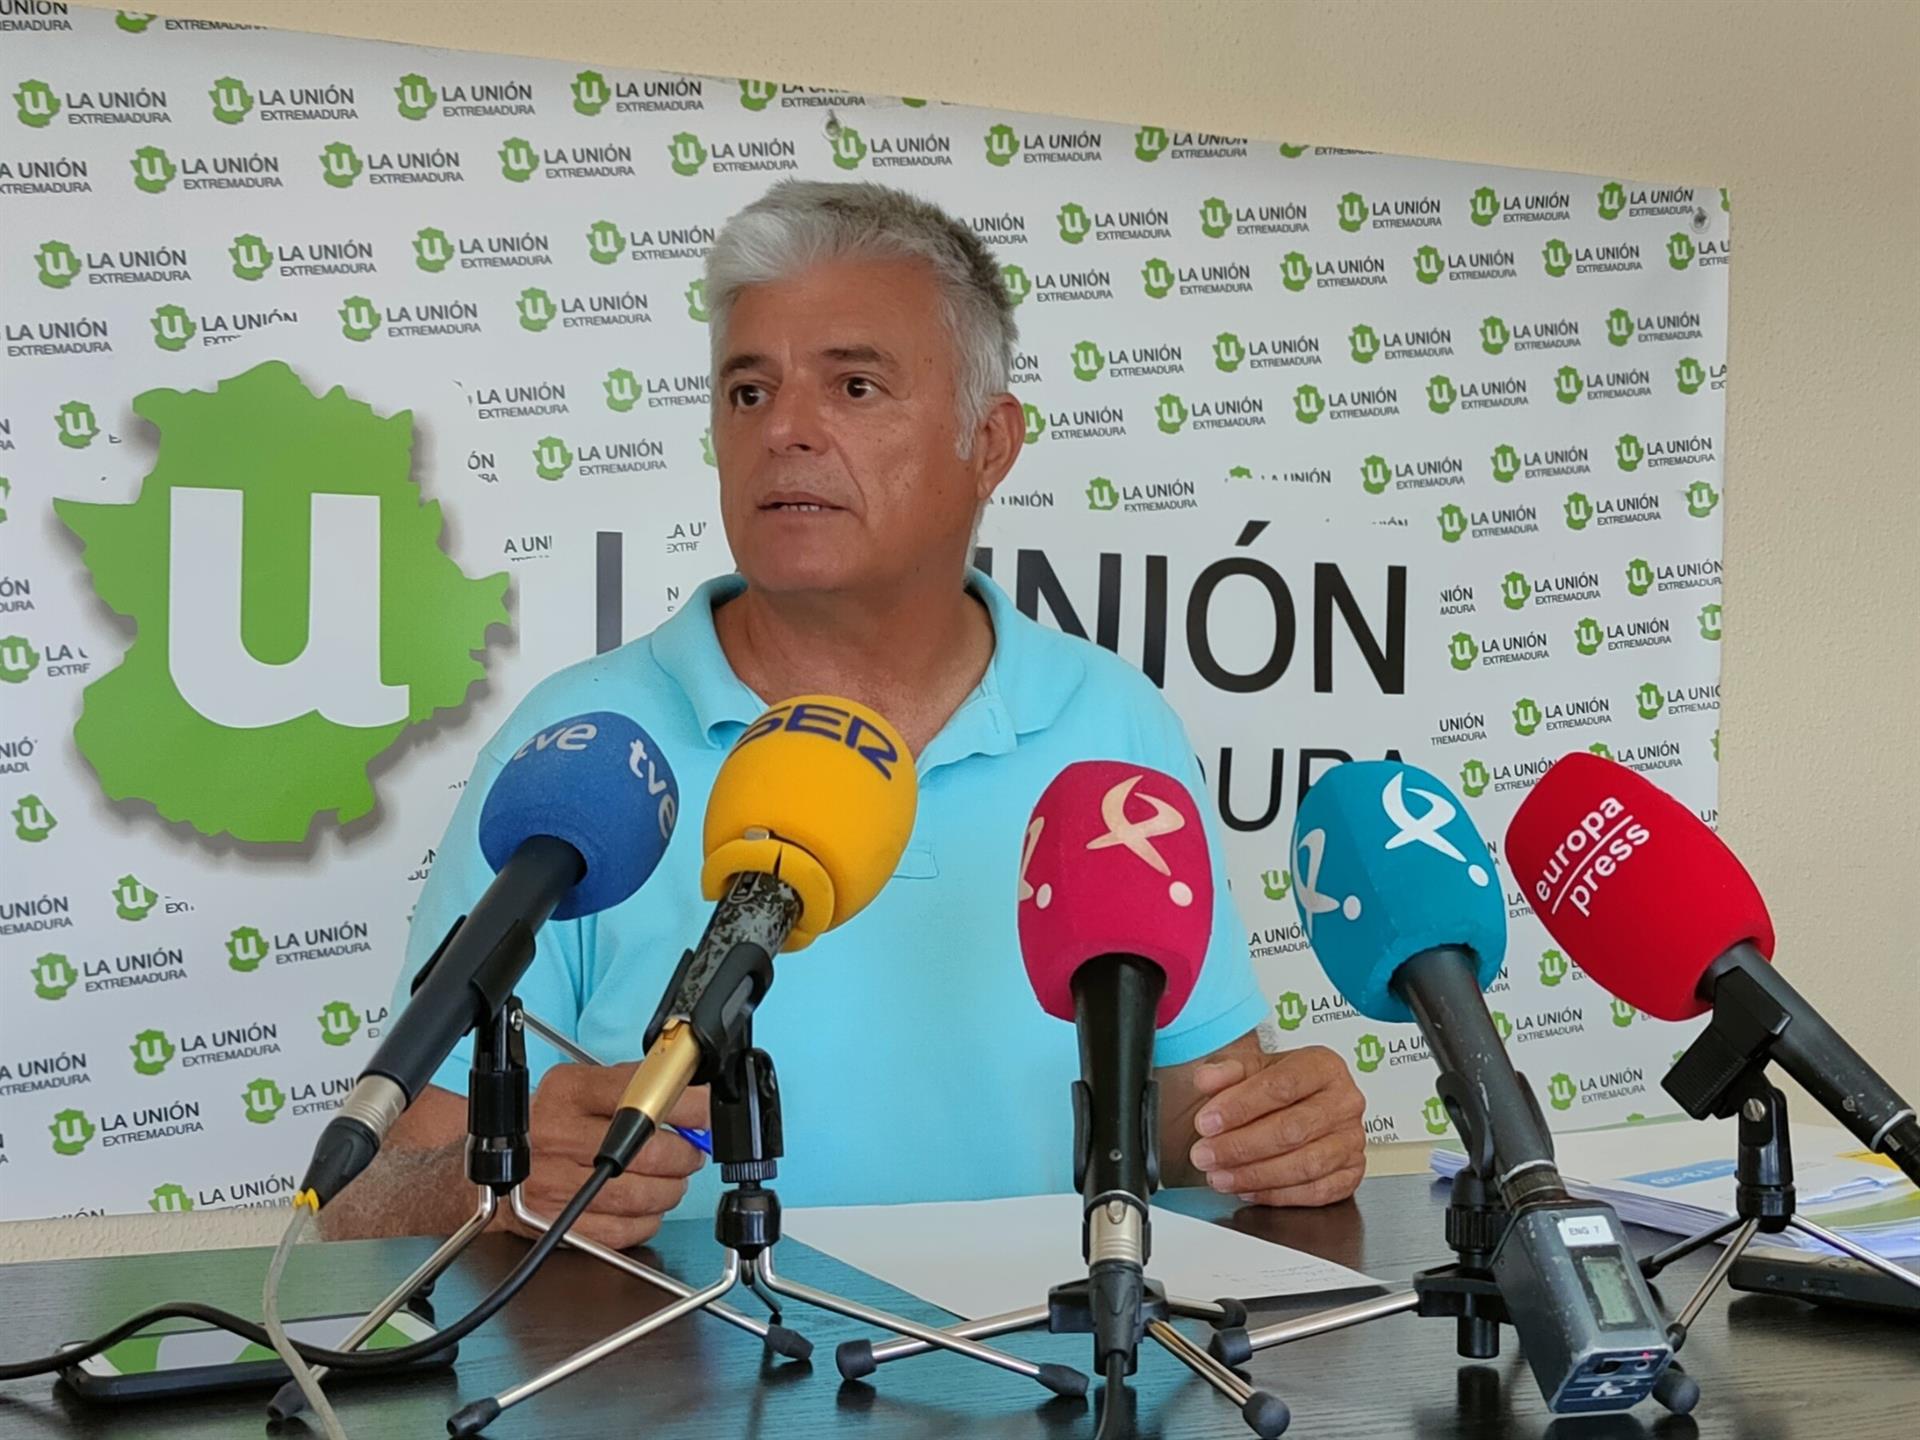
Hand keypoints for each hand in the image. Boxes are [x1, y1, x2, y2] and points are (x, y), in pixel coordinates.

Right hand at [504, 1061, 709, 1249]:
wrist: (492, 1166)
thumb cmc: (547, 1124)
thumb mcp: (581, 1086)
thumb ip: (632, 1086)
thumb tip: (691, 1096)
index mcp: (569, 1093)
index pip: (641, 1095)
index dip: (687, 1107)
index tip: (706, 1114)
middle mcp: (558, 1137)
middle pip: (648, 1153)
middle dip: (684, 1156)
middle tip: (689, 1153)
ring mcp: (556, 1184)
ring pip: (640, 1196)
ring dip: (670, 1190)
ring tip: (670, 1180)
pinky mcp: (559, 1224)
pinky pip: (623, 1230)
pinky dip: (647, 1220)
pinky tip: (646, 1206)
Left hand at [1185, 1045, 1365, 1206]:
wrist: (1294, 1106)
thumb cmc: (1274, 1085)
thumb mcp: (1248, 1066)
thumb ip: (1225, 1070)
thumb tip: (1206, 1078)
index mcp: (1323, 1066)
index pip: (1281, 1086)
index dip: (1239, 1107)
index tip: (1206, 1122)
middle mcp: (1345, 1101)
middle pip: (1291, 1130)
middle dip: (1240, 1146)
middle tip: (1205, 1155)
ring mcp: (1352, 1139)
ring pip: (1304, 1165)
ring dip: (1254, 1175)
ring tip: (1219, 1176)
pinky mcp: (1352, 1172)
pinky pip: (1316, 1191)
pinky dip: (1277, 1195)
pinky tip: (1247, 1190)